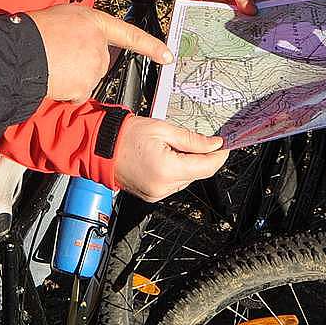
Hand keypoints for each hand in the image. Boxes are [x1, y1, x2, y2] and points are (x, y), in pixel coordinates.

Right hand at [26, 4, 171, 101]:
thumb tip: (84, 36)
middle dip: (82, 63)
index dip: (151, 46)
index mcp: (95, 23)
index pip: (131, 35)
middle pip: (99, 61)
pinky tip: (53, 79)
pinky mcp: (85, 86)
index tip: (167, 56)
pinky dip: (67, 91)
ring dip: (72, 77)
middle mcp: (99, 45)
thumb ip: (82, 27)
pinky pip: (78, 94)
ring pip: (87, 79)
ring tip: (52, 65)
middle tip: (59, 56)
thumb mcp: (64, 15)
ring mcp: (94, 67)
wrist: (22, 51)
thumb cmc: (36, 31)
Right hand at [112, 117, 227, 201]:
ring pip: (186, 180)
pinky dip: (176, 172)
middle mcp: (163, 187)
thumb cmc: (126, 134)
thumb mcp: (163, 129)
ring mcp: (156, 194)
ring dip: (188, 165)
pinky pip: (173, 184)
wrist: (100, 147)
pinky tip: (167, 157)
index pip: (206, 167)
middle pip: (197, 174)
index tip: (225, 145)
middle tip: (199, 140)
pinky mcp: (151, 196)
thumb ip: (192, 140)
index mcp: (167, 169)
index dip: (219, 156)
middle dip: (202, 158)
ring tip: (174, 147)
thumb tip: (214, 145)